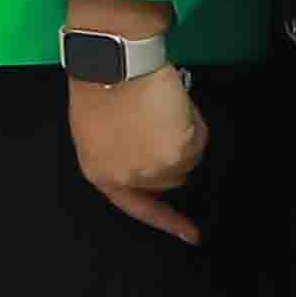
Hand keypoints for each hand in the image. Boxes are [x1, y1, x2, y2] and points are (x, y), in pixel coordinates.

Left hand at [70, 67, 210, 244]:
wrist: (114, 62)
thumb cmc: (99, 85)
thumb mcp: (96, 131)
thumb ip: (120, 156)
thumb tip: (147, 157)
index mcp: (102, 174)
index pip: (138, 207)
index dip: (167, 221)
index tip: (192, 234)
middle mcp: (129, 178)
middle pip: (169, 180)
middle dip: (170, 153)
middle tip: (159, 121)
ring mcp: (155, 168)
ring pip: (188, 159)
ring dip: (183, 136)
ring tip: (161, 109)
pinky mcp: (178, 151)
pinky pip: (199, 141)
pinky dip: (194, 123)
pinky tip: (173, 106)